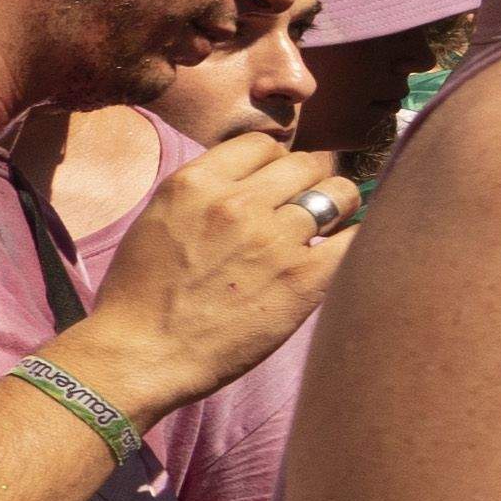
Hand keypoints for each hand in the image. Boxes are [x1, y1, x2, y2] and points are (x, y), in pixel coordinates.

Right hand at [69, 122, 363, 414]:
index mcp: (195, 183)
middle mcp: (236, 202)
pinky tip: (344, 253)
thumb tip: (250, 181)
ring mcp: (273, 239)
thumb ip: (203, 193)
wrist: (142, 355)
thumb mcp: (158, 220)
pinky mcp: (303, 279)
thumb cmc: (142, 295)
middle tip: (303, 210)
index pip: (262, 145)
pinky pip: (355, 239)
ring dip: (337, 210)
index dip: (273, 164)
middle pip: (306, 163)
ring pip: (338, 194)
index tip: (274, 187)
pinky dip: (358, 241)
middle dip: (308, 183)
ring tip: (327, 231)